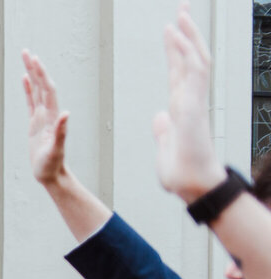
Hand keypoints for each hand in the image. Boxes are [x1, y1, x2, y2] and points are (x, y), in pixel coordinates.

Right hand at [22, 50, 70, 188]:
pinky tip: (25, 79)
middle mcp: (47, 113)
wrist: (51, 173)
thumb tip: (66, 113)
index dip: (41, 74)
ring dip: (32, 74)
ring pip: (36, 90)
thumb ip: (61, 131)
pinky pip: (31, 102)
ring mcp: (41, 117)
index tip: (34, 60)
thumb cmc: (52, 164)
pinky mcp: (35, 123)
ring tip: (26, 58)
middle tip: (26, 52)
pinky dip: (28, 89)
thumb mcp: (56, 149)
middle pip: (41, 85)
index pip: (46, 89)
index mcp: (51, 116)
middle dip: (34, 67)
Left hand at [154, 4, 227, 201]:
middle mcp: (189, 99)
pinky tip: (179, 33)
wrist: (191, 185)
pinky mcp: (194, 104)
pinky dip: (186, 50)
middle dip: (185, 34)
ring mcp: (194, 100)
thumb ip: (164, 130)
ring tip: (180, 14)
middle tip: (180, 10)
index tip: (170, 31)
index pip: (178, 71)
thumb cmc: (181, 170)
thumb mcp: (166, 145)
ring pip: (194, 59)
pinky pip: (192, 71)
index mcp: (181, 106)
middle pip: (189, 59)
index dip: (175, 50)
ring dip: (187, 35)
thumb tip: (160, 118)